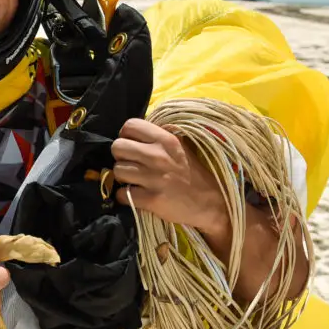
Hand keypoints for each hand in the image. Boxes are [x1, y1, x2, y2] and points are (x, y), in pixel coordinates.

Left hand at [111, 118, 227, 235]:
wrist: (211, 203)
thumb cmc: (193, 173)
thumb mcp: (182, 146)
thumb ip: (161, 136)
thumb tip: (136, 130)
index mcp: (166, 140)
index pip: (129, 125)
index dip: (126, 135)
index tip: (132, 144)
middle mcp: (157, 156)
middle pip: (117, 147)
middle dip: (121, 156)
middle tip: (131, 163)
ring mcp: (153, 178)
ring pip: (117, 170)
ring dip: (123, 177)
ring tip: (135, 180)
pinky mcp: (150, 199)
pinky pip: (121, 193)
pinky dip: (125, 196)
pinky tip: (137, 195)